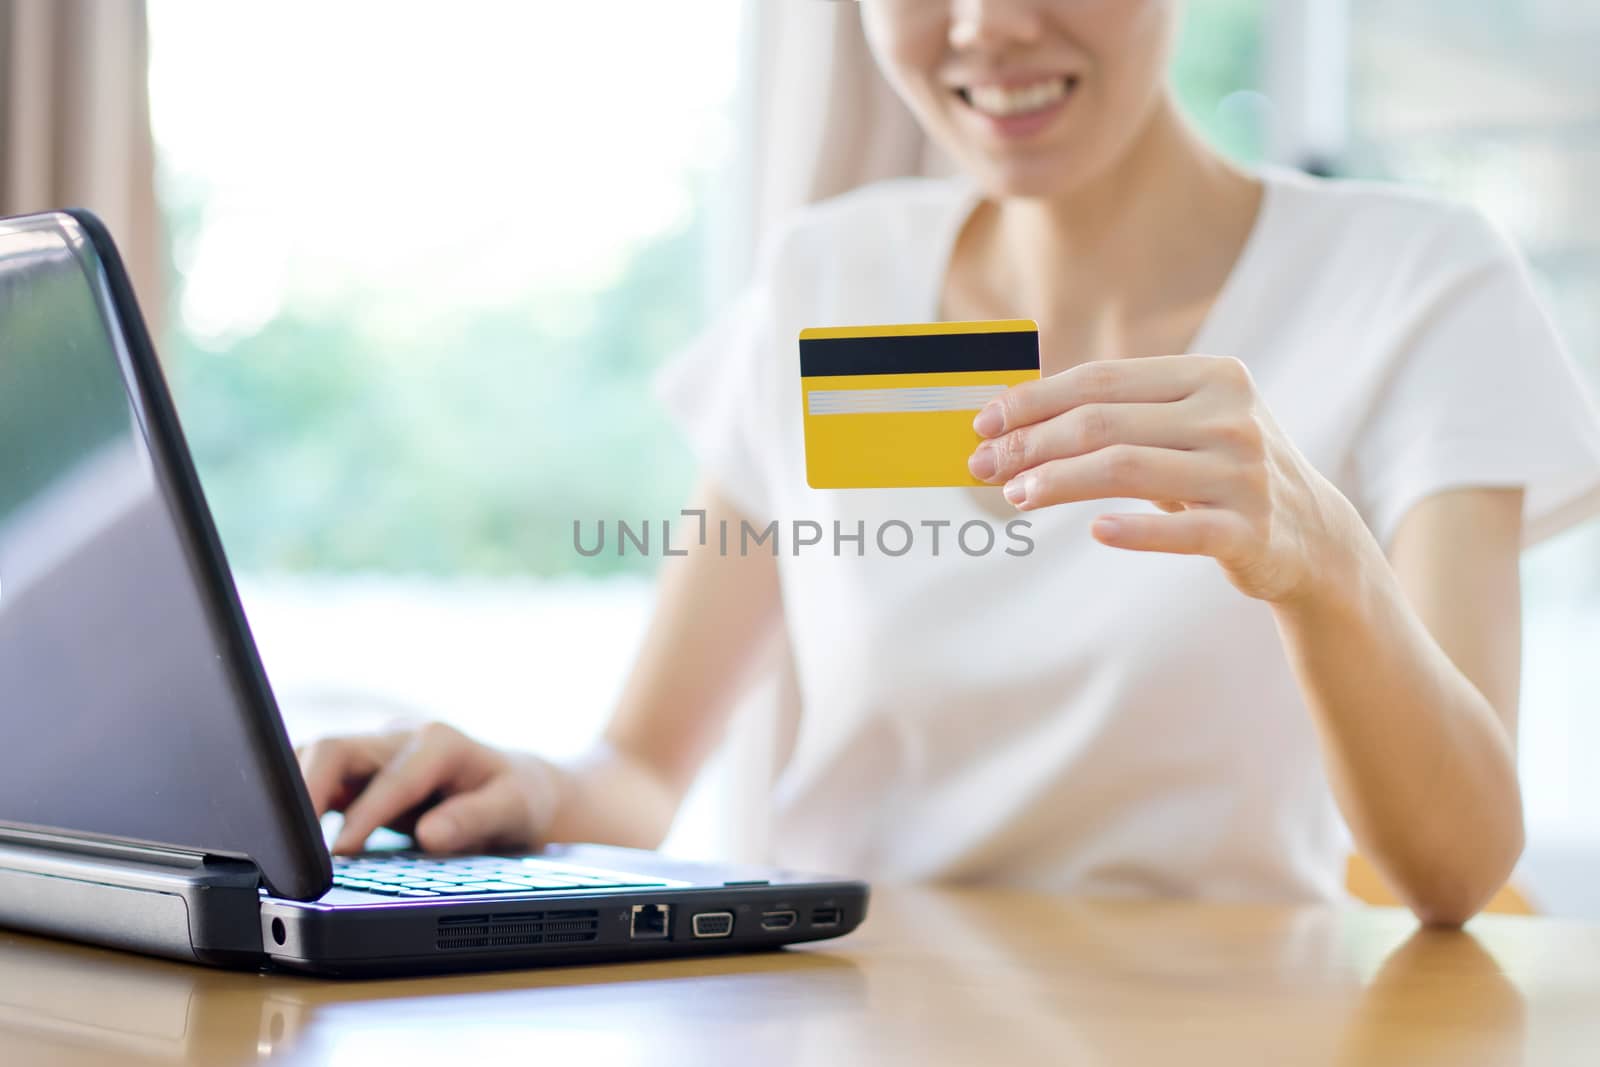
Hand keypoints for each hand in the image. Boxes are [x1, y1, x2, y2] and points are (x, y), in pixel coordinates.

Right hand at [296, 722, 561, 854]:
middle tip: (284, 842)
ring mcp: (376, 752)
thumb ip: (475, 819)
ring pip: (317, 757)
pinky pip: (316, 775)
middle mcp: (401, 738)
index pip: (390, 777)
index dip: (363, 814)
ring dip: (292, 791)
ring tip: (272, 838)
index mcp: (440, 742)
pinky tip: (281, 832)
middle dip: (306, 789)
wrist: (518, 788)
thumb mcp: (514, 809)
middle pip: (336, 749)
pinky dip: (295, 799)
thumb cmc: (517, 799)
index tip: (340, 851)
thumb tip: (431, 834)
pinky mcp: (359, 772)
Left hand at [967, 355, 1363, 603]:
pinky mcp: (1250, 530)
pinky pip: (1181, 530)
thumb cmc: (1220, 470)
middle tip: (984, 466)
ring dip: (1059, 482)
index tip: (984, 422)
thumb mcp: (1184, 425)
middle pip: (1104, 422)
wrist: (1310, 534)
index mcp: (1211, 376)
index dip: (1035, 401)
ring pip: (1127, 469)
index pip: (1101, 380)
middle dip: (1032, 443)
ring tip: (1016, 495)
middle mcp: (1230, 417)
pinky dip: (1135, 530)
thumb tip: (1013, 414)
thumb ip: (1118, 410)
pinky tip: (1095, 530)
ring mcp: (1242, 473)